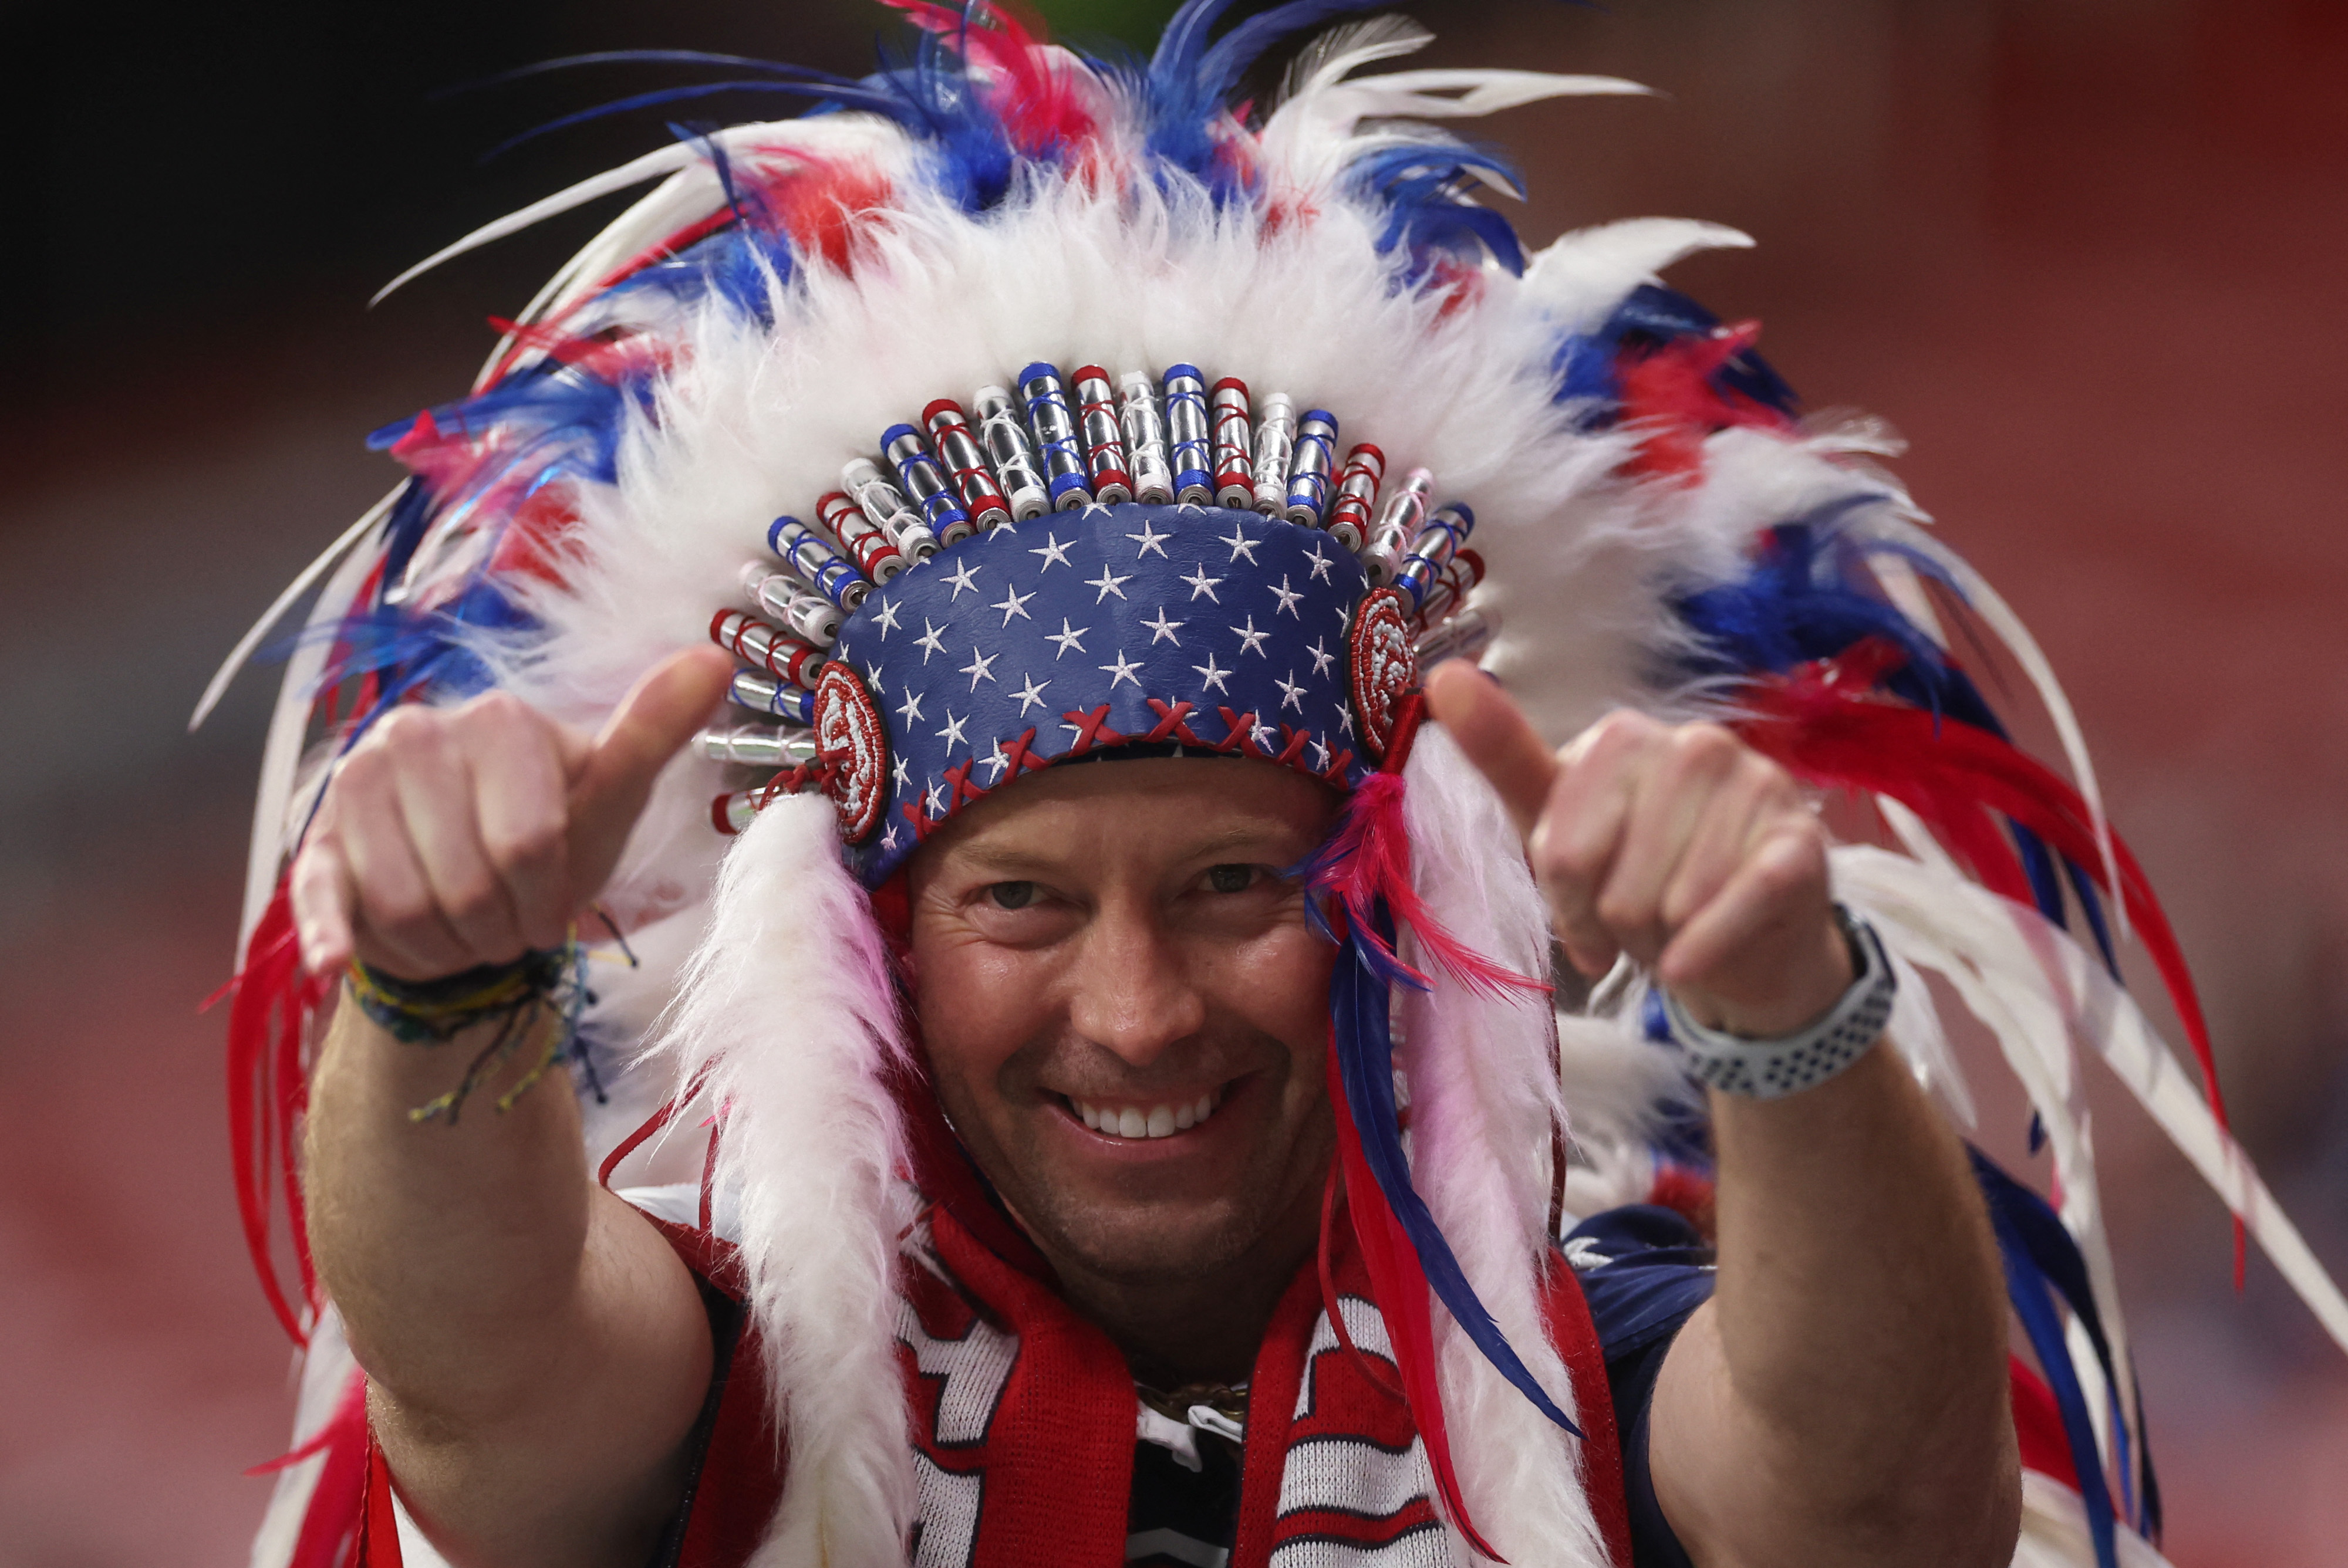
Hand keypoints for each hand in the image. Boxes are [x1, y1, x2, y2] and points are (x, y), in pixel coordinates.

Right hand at [290, 647, 735, 979]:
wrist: (473, 879)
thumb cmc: (552, 835)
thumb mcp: (610, 793)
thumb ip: (653, 730)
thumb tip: (716, 657)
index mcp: (500, 719)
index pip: (529, 843)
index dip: (547, 896)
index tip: (554, 899)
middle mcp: (416, 732)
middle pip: (468, 882)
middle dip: (499, 925)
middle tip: (508, 919)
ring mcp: (357, 782)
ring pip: (404, 906)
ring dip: (446, 943)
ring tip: (464, 925)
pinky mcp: (315, 841)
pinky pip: (320, 896)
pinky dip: (330, 935)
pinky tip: (334, 961)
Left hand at [1425, 662, 1850, 1037]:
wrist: (1741, 941)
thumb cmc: (1638, 878)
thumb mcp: (1557, 828)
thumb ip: (1504, 755)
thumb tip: (1444, 676)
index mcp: (1624, 738)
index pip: (1563, 850)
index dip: (1566, 905)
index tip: (1580, 914)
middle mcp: (1695, 745)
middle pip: (1616, 883)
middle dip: (1617, 926)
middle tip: (1639, 926)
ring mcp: (1757, 787)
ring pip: (1673, 902)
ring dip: (1663, 942)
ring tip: (1677, 930)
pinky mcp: (1802, 842)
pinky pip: (1740, 902)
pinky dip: (1707, 949)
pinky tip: (1691, 962)